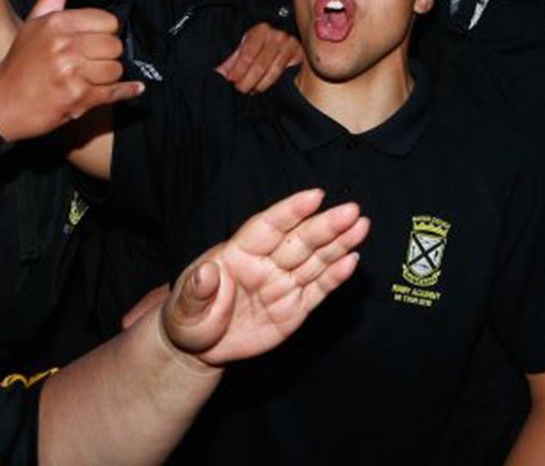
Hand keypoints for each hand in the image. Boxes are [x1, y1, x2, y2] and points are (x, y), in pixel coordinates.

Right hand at [0, 0, 143, 142]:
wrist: (3, 103)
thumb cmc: (22, 61)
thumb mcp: (37, 19)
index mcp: (58, 23)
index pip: (108, 21)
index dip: (104, 31)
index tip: (93, 39)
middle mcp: (65, 46)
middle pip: (115, 46)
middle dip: (107, 55)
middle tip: (92, 60)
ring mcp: (71, 73)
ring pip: (116, 69)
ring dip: (109, 76)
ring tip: (92, 76)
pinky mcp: (77, 98)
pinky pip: (115, 92)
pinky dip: (126, 91)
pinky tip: (133, 88)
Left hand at [156, 188, 368, 366]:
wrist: (199, 348)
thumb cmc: (188, 318)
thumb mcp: (183, 309)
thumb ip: (195, 290)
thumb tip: (205, 272)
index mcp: (238, 254)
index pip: (268, 227)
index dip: (291, 211)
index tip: (315, 196)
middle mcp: (266, 264)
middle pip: (300, 240)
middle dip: (326, 225)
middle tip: (352, 210)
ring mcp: (282, 285)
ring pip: (315, 260)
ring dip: (339, 243)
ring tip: (362, 226)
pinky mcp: (293, 308)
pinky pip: (317, 290)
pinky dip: (336, 276)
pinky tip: (352, 260)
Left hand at [216, 22, 303, 93]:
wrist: (284, 37)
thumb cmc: (261, 43)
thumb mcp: (245, 46)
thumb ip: (233, 60)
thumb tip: (219, 74)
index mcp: (261, 30)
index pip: (248, 53)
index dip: (238, 69)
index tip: (230, 80)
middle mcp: (278, 36)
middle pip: (260, 64)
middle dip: (248, 80)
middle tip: (240, 89)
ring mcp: (290, 45)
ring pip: (273, 71)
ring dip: (259, 84)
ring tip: (251, 91)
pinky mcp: (299, 55)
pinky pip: (284, 74)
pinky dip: (272, 83)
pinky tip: (263, 87)